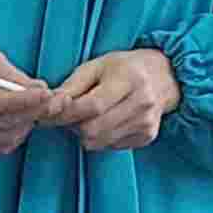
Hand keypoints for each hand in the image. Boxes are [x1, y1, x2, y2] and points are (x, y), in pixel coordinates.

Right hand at [0, 42, 52, 156]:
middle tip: (53, 100)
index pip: (1, 103)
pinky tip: (19, 123)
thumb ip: (9, 74)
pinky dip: (15, 137)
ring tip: (37, 108)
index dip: (26, 100)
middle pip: (8, 122)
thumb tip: (39, 87)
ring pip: (6, 137)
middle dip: (34, 111)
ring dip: (27, 124)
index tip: (46, 92)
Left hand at [44, 47, 179, 151]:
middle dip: (73, 124)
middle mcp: (142, 103)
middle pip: (93, 129)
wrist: (164, 77)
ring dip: (85, 133)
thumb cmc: (124, 68)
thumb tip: (48, 107)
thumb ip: (71, 87)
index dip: (66, 113)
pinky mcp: (147, 137)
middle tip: (72, 113)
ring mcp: (146, 123)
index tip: (48, 113)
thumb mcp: (96, 66)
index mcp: (129, 79)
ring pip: (98, 142)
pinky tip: (107, 121)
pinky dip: (100, 137)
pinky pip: (110, 146)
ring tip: (89, 116)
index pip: (92, 106)